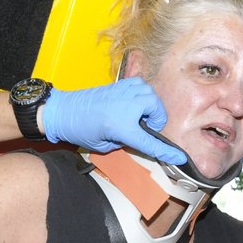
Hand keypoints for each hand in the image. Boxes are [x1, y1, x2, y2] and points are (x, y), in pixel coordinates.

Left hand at [40, 78, 188, 164]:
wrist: (63, 110)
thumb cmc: (80, 130)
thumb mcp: (105, 146)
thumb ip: (126, 141)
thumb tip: (138, 136)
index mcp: (122, 126)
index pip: (150, 141)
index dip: (166, 151)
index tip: (179, 157)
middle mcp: (126, 106)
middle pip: (157, 109)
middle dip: (156, 119)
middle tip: (145, 128)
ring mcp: (123, 92)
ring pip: (150, 94)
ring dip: (150, 105)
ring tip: (139, 114)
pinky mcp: (119, 84)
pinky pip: (140, 85)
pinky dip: (142, 93)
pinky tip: (133, 102)